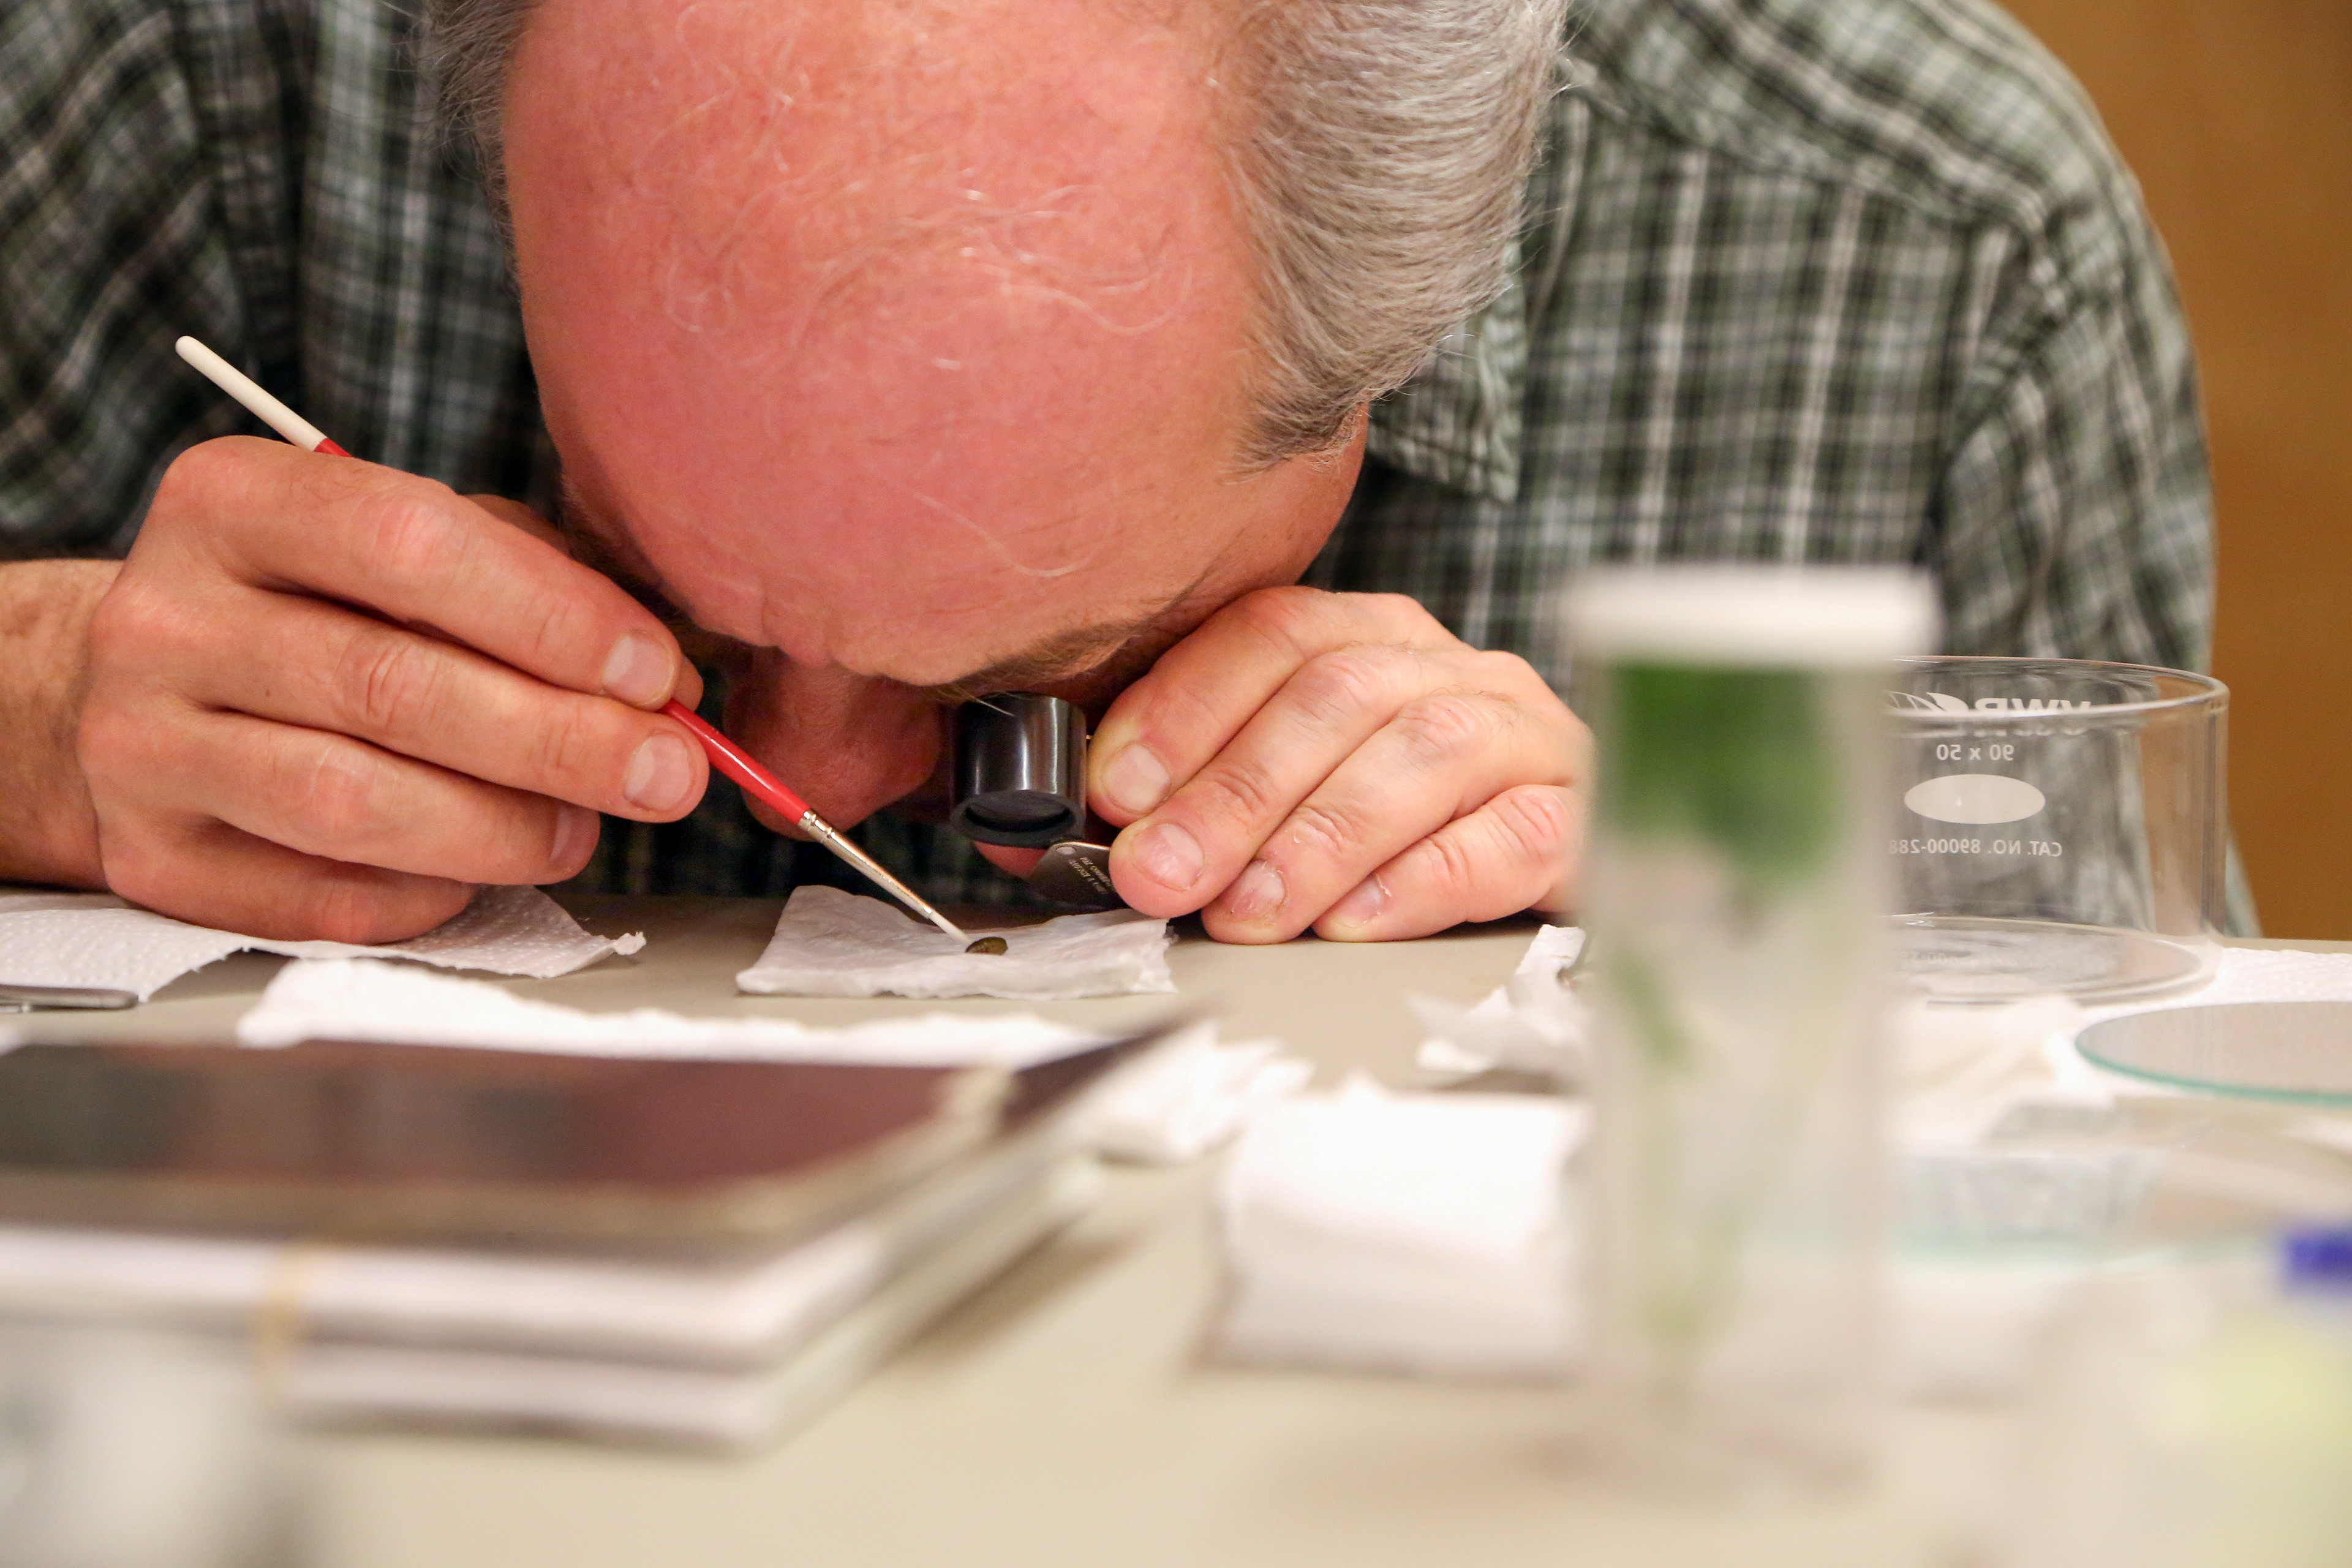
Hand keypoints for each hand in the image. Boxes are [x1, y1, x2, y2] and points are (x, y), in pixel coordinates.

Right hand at [73, 437, 706, 941]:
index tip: (656, 672)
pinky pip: (320, 896)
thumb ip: (532, 580)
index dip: (554, 616)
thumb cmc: (323, 608)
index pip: (410, 544)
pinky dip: (428, 891)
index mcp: (232, 502)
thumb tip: (663, 676)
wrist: (145, 692)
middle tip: (666, 773)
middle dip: (559, 739)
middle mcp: (160, 618)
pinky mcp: (151, 859)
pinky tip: (480, 870)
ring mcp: (137, 746)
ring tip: (583, 830)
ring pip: (350, 802)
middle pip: (390, 684)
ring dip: (501, 828)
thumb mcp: (410, 548)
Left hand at [1083, 586, 1588, 941]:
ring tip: (1248, 910)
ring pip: (1420, 753)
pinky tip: (1355, 922)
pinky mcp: (1575, 816)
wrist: (1584, 853)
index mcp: (1370, 637)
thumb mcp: (1285, 796)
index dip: (1186, 704)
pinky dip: (1421, 879)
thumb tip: (1042, 834)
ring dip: (1317, 838)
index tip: (1117, 788)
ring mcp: (1523, 735)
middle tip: (1162, 875)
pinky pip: (1506, 836)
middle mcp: (1450, 668)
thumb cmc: (1395, 835)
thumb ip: (1179, 801)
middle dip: (1233, 791)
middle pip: (1335, 696)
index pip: (1271, 632)